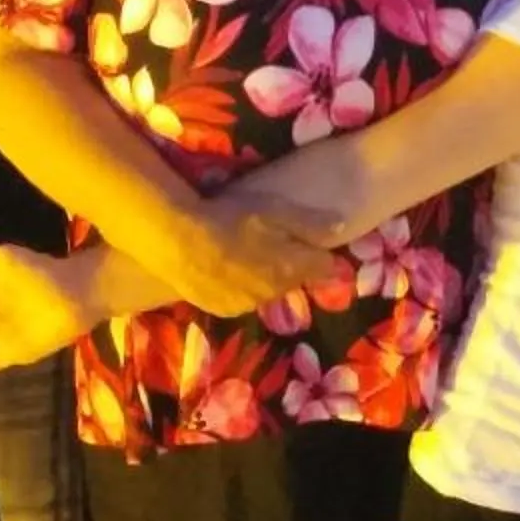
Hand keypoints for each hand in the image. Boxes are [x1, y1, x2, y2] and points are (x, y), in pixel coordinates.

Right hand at [148, 191, 339, 318]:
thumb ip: (310, 222)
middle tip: (270, 242)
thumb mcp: (274, 209)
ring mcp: (248, 305)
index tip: (313, 244)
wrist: (178, 242)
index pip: (325, 267)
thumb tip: (341, 227)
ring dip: (263, 277)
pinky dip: (239, 288)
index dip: (321, 255)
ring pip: (267, 291)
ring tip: (242, 255)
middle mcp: (275, 293)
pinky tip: (223, 269)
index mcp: (293, 268)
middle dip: (290, 265)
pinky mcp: (223, 311)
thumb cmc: (230, 219)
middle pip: (294, 279)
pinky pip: (242, 300)